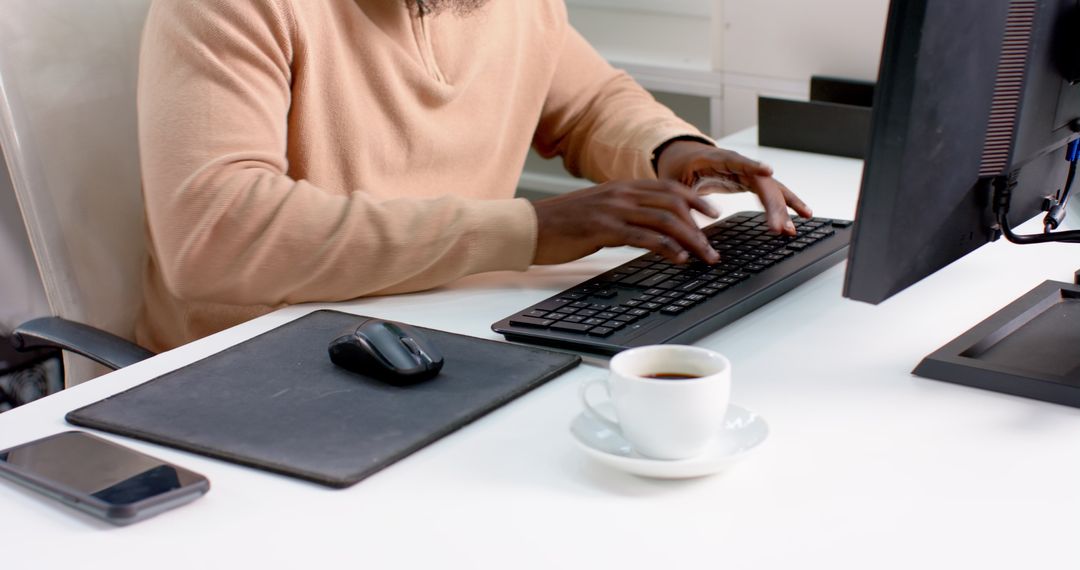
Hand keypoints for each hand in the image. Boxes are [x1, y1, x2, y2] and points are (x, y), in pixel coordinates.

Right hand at [531, 180, 720, 264]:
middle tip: (714, 246)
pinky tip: (679, 259)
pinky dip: (667, 248)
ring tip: (704, 256)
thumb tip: (648, 226)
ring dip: (690, 240)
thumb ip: (623, 213)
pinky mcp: (603, 228)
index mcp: (621, 187)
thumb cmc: (560, 224)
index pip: (668, 188)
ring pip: (664, 219)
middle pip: (673, 203)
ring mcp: (613, 209)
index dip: (695, 199)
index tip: (714, 212)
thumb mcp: (597, 211)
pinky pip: (643, 237)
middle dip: (699, 225)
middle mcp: (621, 193)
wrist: (529, 227)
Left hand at [655, 140, 812, 234]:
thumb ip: (680, 202)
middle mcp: (737, 163)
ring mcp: (747, 171)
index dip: (752, 166)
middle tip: (779, 228)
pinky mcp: (751, 181)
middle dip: (773, 205)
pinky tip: (804, 214)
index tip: (768, 172)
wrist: (683, 155)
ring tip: (792, 229)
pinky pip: (772, 192)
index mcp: (715, 158)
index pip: (736, 161)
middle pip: (761, 182)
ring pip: (771, 188)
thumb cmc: (678, 166)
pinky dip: (787, 203)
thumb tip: (686, 229)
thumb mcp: (673, 183)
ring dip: (784, 208)